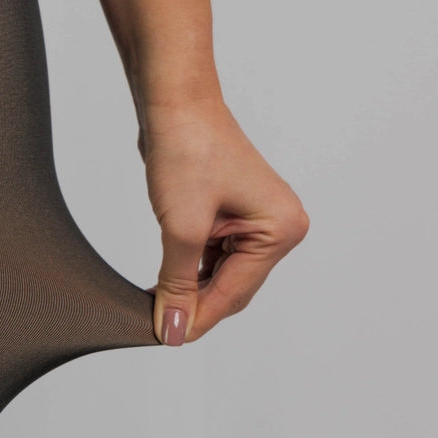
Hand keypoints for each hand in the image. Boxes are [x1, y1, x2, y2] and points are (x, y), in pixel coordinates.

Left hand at [139, 96, 309, 344]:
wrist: (174, 99)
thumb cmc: (188, 147)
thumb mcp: (182, 227)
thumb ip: (180, 283)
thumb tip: (174, 329)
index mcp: (280, 229)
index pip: (236, 292)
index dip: (199, 317)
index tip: (168, 338)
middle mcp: (277, 226)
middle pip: (233, 287)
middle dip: (196, 304)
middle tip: (159, 324)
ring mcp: (256, 219)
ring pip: (221, 273)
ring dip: (190, 287)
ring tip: (157, 302)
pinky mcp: (234, 213)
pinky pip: (213, 254)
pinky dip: (190, 268)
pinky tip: (167, 278)